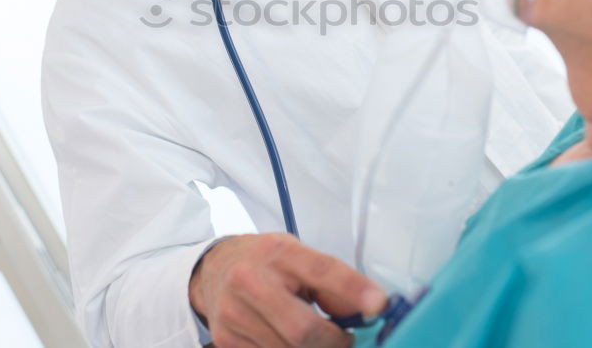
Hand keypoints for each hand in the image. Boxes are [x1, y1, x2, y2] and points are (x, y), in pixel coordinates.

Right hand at [189, 233, 385, 347]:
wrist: (213, 269)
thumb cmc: (264, 262)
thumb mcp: (298, 256)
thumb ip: (332, 282)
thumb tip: (368, 310)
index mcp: (277, 252)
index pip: (322, 271)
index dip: (354, 290)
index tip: (378, 306)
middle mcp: (250, 281)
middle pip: (304, 330)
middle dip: (334, 342)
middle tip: (344, 338)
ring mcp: (235, 314)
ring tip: (318, 338)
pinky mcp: (225, 340)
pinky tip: (291, 342)